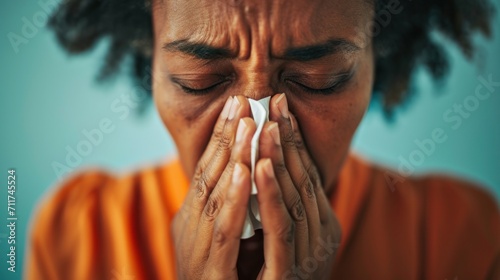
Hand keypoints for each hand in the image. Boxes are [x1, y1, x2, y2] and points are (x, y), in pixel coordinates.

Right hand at [171, 95, 257, 278]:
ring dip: (231, 157)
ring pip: (215, 195)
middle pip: (209, 176)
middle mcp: (189, 230)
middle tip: (242, 101)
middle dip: (226, 138)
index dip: (222, 139)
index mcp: (193, 221)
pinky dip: (233, 197)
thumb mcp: (221, 242)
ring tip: (247, 123)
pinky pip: (223, 229)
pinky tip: (243, 169)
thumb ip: (228, 213)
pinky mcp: (210, 272)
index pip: (208, 172)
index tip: (237, 107)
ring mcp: (196, 250)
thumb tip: (246, 179)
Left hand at [254, 93, 341, 278]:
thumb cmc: (267, 279)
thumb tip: (267, 166)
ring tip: (267, 123)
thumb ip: (280, 206)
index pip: (306, 175)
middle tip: (274, 101)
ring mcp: (308, 257)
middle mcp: (321, 239)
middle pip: (303, 180)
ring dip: (280, 159)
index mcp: (320, 227)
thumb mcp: (279, 237)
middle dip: (288, 139)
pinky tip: (259, 166)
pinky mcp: (288, 273)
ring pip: (293, 199)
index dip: (293, 140)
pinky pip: (280, 227)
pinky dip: (270, 194)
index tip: (278, 106)